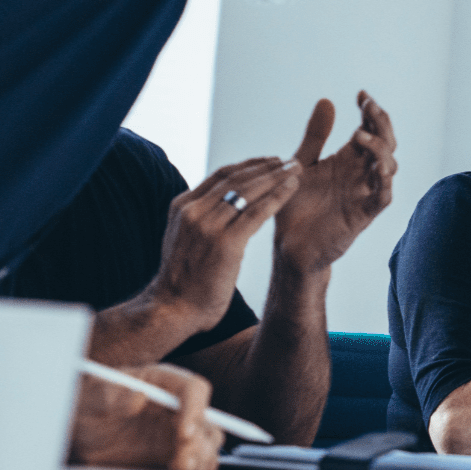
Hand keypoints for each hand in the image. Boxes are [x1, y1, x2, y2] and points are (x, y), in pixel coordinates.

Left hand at [68, 364, 223, 469]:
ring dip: (200, 461)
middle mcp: (178, 406)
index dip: (195, 409)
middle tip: (180, 461)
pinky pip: (198, 464)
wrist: (78, 433)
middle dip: (199, 444)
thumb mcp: (89, 398)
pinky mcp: (174, 454)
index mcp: (163, 382)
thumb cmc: (85, 406)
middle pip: (207, 421)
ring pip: (207, 445)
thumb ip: (110, 395)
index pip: (194, 389)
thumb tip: (137, 397)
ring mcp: (178, 432)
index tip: (183, 432)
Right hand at [145, 157, 301, 330]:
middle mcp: (193, 211)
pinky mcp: (225, 243)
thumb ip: (200, 219)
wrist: (173, 309)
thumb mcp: (184, 239)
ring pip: (248, 191)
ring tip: (297, 168)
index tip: (270, 160)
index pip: (220, 175)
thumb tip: (221, 207)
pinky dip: (277, 197)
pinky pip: (257, 212)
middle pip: (237, 178)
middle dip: (267, 167)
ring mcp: (208, 226)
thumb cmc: (184, 279)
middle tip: (290, 160)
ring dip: (276, 177)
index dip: (248, 165)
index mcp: (182, 207)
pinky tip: (292, 189)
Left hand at [273, 93, 397, 272]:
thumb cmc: (296, 207)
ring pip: (389, 166)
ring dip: (380, 149)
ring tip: (359, 136)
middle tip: (368, 106)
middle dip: (380, 123)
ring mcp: (364, 193)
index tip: (361, 95)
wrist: (288, 246)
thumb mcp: (302, 164)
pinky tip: (377, 166)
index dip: (370, 112)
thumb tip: (327, 100)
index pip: (369, 129)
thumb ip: (315, 136)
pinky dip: (384, 181)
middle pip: (385, 143)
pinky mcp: (363, 214)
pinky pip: (383, 196)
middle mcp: (360, 174)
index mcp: (348, 160)